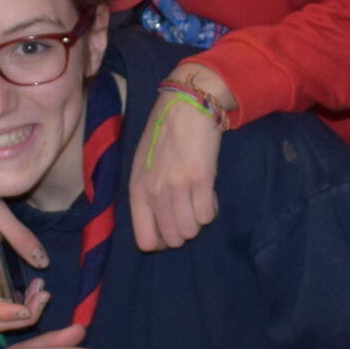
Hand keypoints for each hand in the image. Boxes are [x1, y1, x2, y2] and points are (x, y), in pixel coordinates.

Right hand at [0, 177, 49, 332]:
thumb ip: (20, 235)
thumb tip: (42, 262)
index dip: (1, 312)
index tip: (26, 309)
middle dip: (19, 318)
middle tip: (43, 296)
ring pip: (0, 315)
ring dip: (25, 312)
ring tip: (42, 290)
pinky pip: (6, 303)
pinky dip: (24, 303)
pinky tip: (36, 286)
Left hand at [131, 65, 229, 251]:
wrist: (186, 106)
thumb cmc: (163, 136)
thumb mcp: (143, 167)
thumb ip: (147, 196)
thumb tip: (160, 228)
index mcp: (137, 191)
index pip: (146, 241)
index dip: (163, 242)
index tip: (172, 229)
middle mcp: (155, 193)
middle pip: (174, 239)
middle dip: (185, 230)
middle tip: (188, 210)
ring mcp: (177, 187)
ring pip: (193, 230)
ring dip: (199, 219)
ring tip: (197, 199)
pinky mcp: (201, 179)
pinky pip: (209, 215)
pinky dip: (212, 209)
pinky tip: (208, 192)